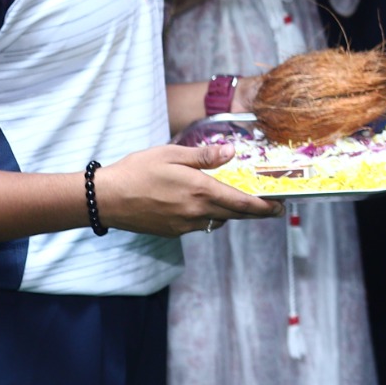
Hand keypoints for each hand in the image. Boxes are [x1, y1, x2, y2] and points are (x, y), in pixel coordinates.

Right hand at [93, 143, 280, 235]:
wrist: (105, 199)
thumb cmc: (137, 171)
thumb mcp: (171, 154)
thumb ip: (204, 156)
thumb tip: (231, 153)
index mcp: (200, 192)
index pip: (242, 204)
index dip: (264, 207)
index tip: (280, 206)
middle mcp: (196, 213)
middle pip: (234, 215)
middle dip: (255, 212)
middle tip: (270, 207)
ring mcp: (183, 225)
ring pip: (217, 221)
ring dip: (230, 213)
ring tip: (236, 201)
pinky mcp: (171, 232)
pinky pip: (199, 225)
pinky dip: (209, 217)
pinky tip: (204, 205)